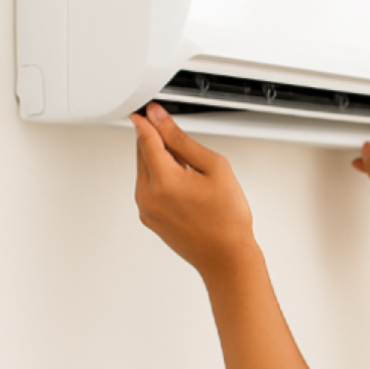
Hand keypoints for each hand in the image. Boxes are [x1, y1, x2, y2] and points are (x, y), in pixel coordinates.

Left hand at [132, 104, 257, 276]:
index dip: (148, 121)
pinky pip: (148, 189)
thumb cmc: (227, 219)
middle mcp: (147, 196)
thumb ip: (182, 140)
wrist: (226, 257)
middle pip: (142, 153)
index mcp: (163, 181)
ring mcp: (145, 209)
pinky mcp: (148, 219)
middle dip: (159, 143)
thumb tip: (160, 119)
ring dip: (161, 162)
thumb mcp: (214, 167)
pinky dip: (162, 181)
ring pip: (145, 170)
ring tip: (192, 176)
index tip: (150, 111)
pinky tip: (186, 190)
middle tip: (187, 152)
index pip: (145, 139)